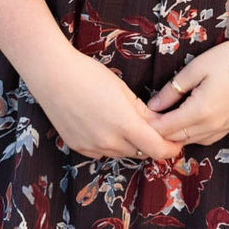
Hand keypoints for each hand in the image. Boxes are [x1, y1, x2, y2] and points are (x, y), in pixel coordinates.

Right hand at [27, 46, 186, 162]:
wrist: (52, 75)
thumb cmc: (90, 75)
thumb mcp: (124, 91)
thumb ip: (145, 113)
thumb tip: (162, 126)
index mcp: (125, 125)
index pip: (158, 150)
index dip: (171, 148)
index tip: (177, 141)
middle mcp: (109, 142)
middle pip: (141, 152)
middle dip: (151, 143)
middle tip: (153, 128)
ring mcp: (92, 147)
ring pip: (122, 153)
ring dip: (130, 144)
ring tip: (126, 122)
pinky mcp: (79, 147)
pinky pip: (103, 152)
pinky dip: (110, 144)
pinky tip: (104, 125)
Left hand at [145, 35, 228, 145]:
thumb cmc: (227, 60)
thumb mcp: (195, 69)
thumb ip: (172, 90)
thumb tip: (152, 106)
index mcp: (199, 112)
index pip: (165, 128)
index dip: (149, 125)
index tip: (137, 116)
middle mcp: (211, 126)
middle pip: (176, 139)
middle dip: (159, 133)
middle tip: (145, 120)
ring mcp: (222, 129)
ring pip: (190, 141)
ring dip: (174, 135)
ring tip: (162, 122)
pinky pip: (204, 139)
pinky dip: (191, 135)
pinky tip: (185, 124)